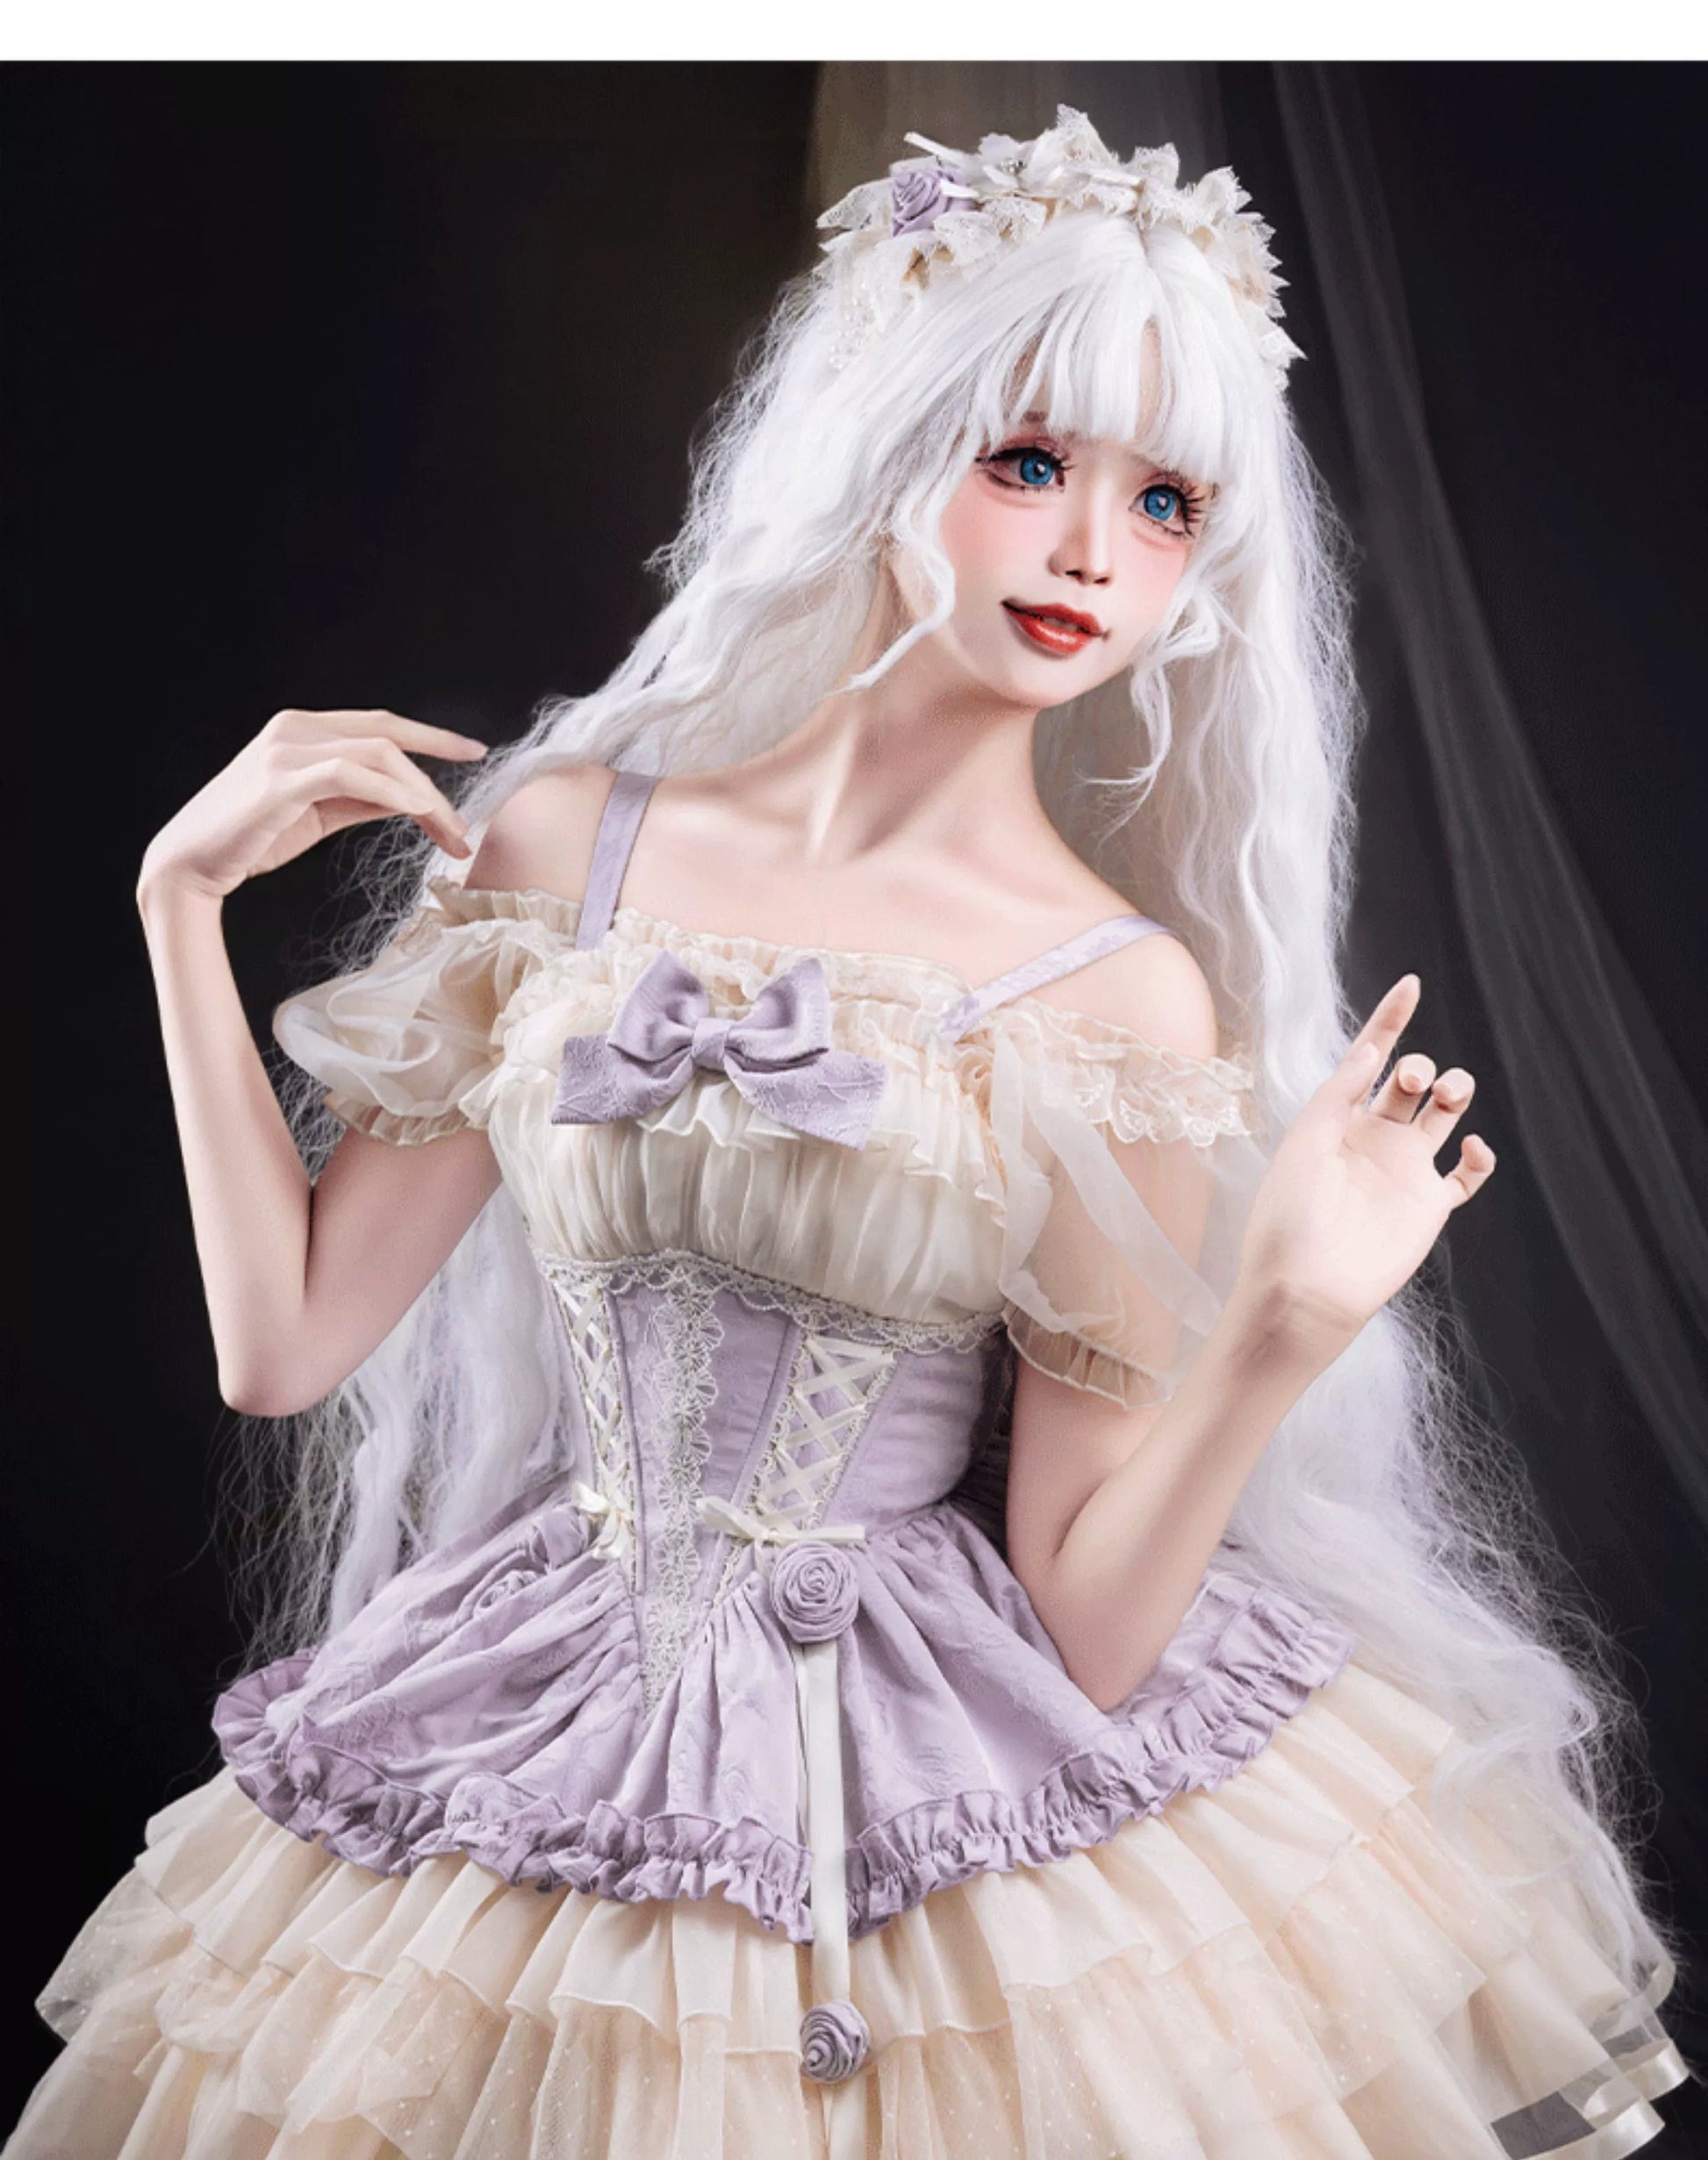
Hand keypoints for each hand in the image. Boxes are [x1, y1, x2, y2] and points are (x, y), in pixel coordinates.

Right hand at [137, 707, 488, 904]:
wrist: (191, 864)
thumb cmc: (250, 838)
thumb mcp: (317, 812)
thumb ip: (360, 797)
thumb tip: (409, 798)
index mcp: (303, 729)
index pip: (381, 724)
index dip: (431, 736)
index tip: (473, 752)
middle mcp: (294, 729)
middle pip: (387, 737)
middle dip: (435, 777)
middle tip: (464, 825)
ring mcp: (285, 750)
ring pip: (377, 755)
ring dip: (422, 796)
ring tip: (448, 834)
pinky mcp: (281, 781)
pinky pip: (351, 775)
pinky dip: (391, 792)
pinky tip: (416, 814)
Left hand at [1234, 976, 1495, 1356]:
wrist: (1306, 1288)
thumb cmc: (1290, 1217)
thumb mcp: (1307, 1142)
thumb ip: (1341, 1093)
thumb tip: (1375, 1050)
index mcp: (1336, 1118)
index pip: (1369, 1057)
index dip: (1390, 1019)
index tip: (1411, 983)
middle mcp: (1373, 1138)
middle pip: (1410, 1079)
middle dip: (1417, 1065)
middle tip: (1408, 1083)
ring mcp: (1404, 1170)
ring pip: (1445, 1113)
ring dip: (1454, 1089)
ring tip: (1447, 1093)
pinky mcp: (1429, 1206)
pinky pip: (1468, 1174)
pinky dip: (1480, 1157)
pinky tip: (1471, 1150)